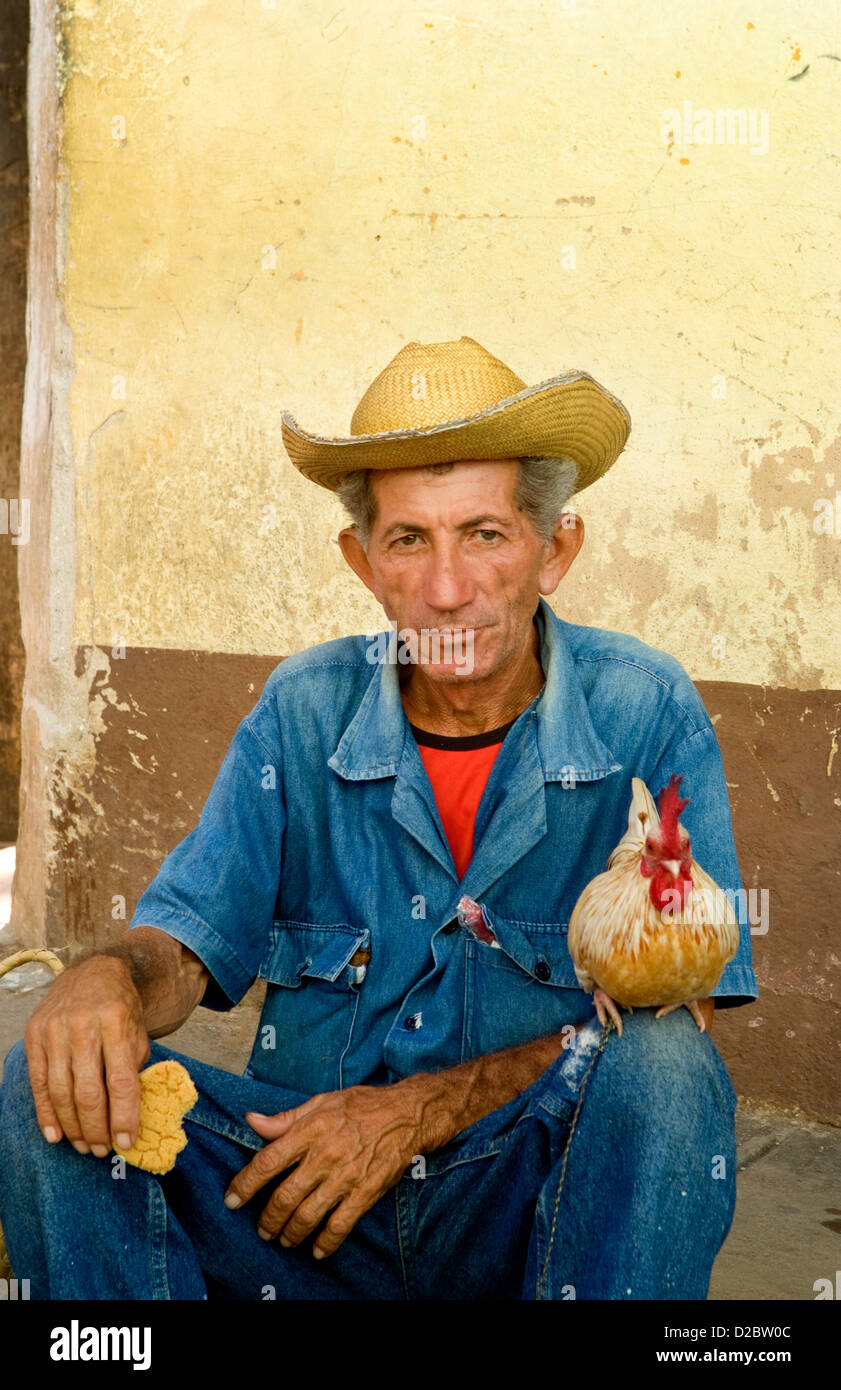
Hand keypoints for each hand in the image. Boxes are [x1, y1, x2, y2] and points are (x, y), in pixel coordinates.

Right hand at [24, 956, 149, 1155]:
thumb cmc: (120, 1007)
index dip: (124, 1116)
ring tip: (84, 1146)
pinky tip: (56, 1134)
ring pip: (62, 1092)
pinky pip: (39, 1083)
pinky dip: (46, 1113)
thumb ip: (134, 1067)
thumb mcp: (137, 1030)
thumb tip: (130, 1116)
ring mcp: (55, 1030)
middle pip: (89, 1091)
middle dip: (97, 1128)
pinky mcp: (34, 1035)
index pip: (121, 1080)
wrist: (92, 972)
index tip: (127, 1141)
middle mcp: (83, 1025)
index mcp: (116, 1021)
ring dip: (73, 1126)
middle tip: (102, 1150)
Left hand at [224, 1081, 424, 1258]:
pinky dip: (326, 1243)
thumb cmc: (361, 1105)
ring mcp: (345, 1176)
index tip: (231, 1200)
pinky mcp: (366, 1192)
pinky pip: (340, 1225)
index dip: (245, 1185)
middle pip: (284, 1197)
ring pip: (307, 1216)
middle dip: (267, 1220)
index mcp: (309, 1130)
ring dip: (291, 1233)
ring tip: (284, 1240)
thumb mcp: (321, 1102)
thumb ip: (284, 1118)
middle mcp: (324, 1155)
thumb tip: (251, 1121)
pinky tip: (317, 1251)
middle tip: (262, 1229)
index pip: (267, 1162)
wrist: (407, 1113)